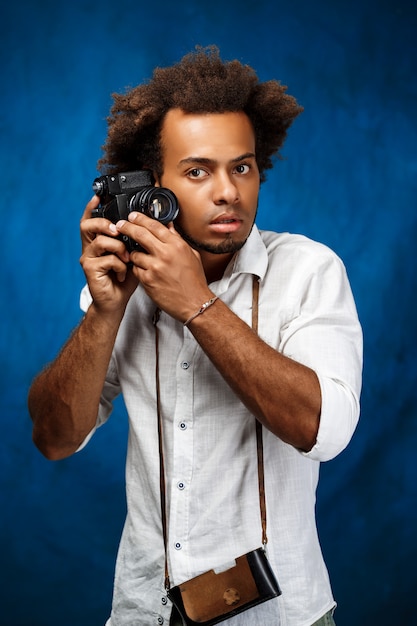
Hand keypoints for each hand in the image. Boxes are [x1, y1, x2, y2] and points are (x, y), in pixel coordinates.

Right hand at [79, 196, 137, 314]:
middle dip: (105, 224)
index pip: (92, 220)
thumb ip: (138, 240)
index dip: (92, 207)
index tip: (99, 197)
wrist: (116, 302)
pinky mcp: (90, 269)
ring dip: (119, 248)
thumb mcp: (134, 255)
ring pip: (101, 241)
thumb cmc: (125, 279)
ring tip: (127, 259)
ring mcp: (88, 258)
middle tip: (119, 231)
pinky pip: (107, 259)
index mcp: (100, 241)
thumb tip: (154, 224)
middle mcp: (91, 247)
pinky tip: (123, 273)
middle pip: (88, 225)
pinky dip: (119, 265)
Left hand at [115, 211, 213, 321]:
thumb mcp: (191, 256)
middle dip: (127, 227)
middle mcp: (166, 254)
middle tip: (121, 225)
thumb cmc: (194, 282)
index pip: (155, 226)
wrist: (195, 303)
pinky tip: (143, 271)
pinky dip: (137, 269)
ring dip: (134, 254)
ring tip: (138, 257)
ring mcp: (155, 267)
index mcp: (177, 246)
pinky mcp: (148, 280)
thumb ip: (178, 240)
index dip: (140, 219)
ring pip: (135, 253)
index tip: (133, 216)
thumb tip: (169, 228)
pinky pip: (135, 269)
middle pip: (140, 234)